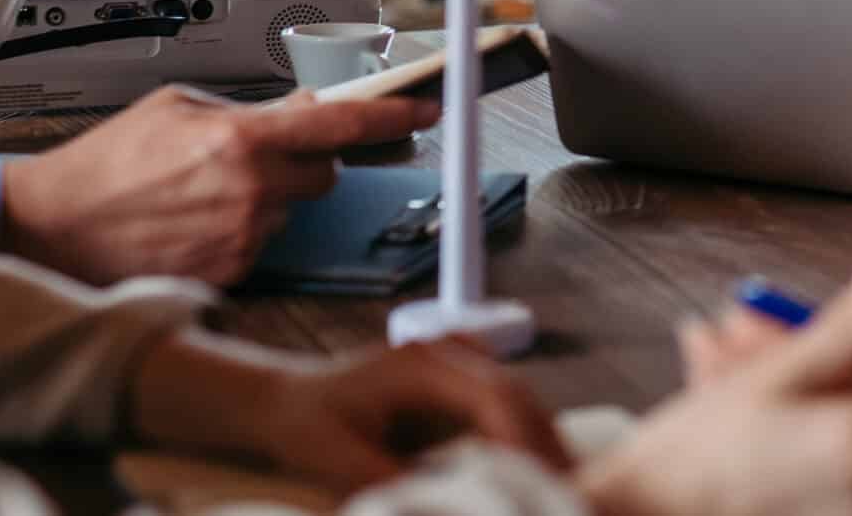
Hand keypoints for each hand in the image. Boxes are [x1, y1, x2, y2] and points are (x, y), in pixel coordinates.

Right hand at [0, 85, 437, 286]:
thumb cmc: (107, 163)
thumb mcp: (178, 106)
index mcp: (241, 138)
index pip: (340, 125)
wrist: (52, 227)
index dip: (392, 116)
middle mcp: (251, 190)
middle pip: (324, 173)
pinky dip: (242, 231)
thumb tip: (301, 110)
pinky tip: (195, 222)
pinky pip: (262, 243)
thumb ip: (249, 109)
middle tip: (258, 155)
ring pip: (291, 210)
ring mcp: (242, 237)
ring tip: (204, 193)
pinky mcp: (229, 273)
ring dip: (267, 198)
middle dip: (304, 161)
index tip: (424, 108)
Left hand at [129, 330, 566, 492]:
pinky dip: (525, 433)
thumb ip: (387, 477)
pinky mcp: (456, 378)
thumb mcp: (337, 459)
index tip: (539, 479)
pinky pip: (504, 402)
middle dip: (544, 441)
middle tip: (567, 488)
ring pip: (518, 395)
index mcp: (421, 364)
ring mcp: (454, 360)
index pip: (492, 396)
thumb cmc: (306, 424)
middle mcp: (446, 353)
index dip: (522, 440)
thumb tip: (441, 500)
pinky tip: (537, 466)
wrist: (284, 398)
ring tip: (562, 482)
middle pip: (516, 392)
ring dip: (540, 438)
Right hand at [580, 237, 851, 515]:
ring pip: (821, 427)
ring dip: (773, 384)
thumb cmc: (687, 462)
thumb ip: (847, 324)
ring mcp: (835, 515)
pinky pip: (801, 462)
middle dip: (803, 357)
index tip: (844, 339)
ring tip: (714, 358)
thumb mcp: (770, 373)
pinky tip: (714, 389)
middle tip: (746, 332)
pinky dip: (766, 427)